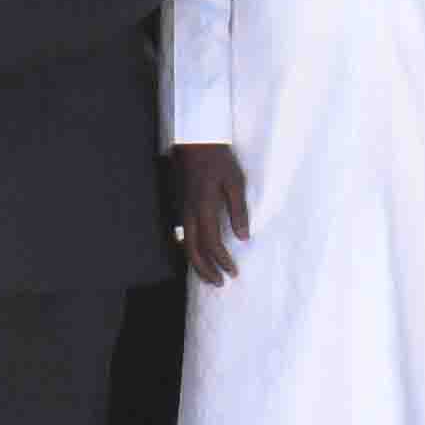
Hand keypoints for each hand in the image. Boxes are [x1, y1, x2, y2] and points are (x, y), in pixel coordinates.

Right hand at [173, 142, 250, 281]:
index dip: (222, 261)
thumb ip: (239, 211)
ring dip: (197, 264)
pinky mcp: (181, 206)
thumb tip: (243, 237)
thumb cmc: (219, 160)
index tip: (233, 272)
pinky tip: (197, 255)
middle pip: (194, 251)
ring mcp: (182, 210)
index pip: (212, 243)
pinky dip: (190, 250)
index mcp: (204, 208)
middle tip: (219, 283)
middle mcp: (189, 213)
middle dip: (206, 270)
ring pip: (186, 245)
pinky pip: (183, 236)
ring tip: (208, 276)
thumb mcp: (235, 182)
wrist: (195, 141)